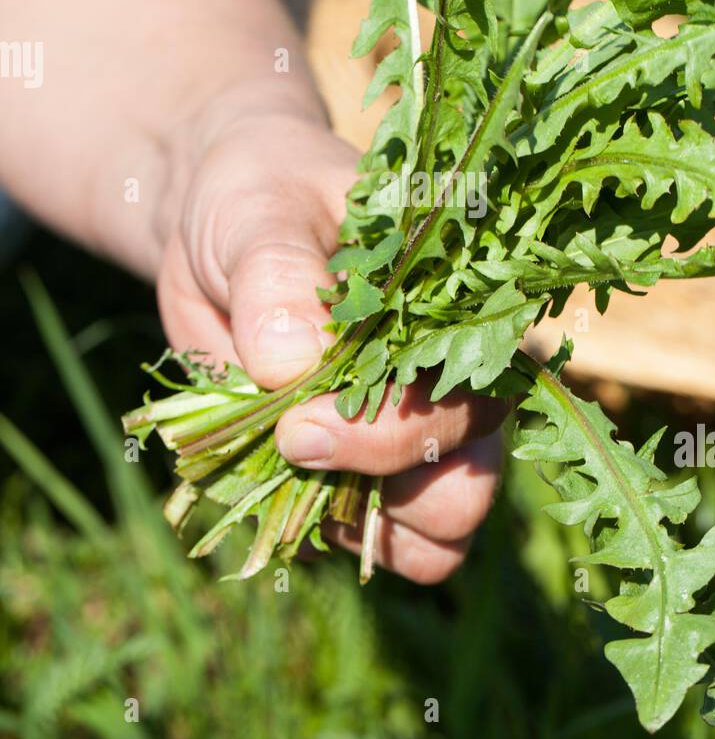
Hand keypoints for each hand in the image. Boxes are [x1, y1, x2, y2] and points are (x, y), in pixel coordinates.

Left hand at [156, 97, 503, 582]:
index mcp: (457, 314)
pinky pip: (359, 543)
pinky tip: (265, 475)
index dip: (401, 431)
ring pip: (435, 536)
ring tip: (280, 466)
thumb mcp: (262, 212)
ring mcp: (401, 440)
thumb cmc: (259, 195)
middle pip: (468, 485)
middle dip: (390, 491)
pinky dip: (313, 532)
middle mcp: (447, 385)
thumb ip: (278, 275)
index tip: (305, 425)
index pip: (477, 396)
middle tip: (293, 443)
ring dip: (357, 528)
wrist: (212, 226)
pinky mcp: (350, 475)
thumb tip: (289, 361)